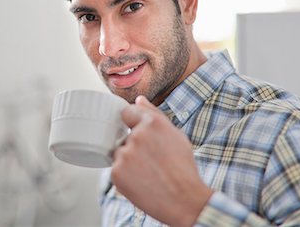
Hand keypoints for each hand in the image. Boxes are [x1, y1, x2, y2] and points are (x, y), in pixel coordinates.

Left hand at [111, 96, 212, 226]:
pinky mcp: (117, 172)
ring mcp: (125, 154)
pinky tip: (141, 180)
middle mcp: (137, 136)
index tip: (137, 133)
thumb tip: (138, 99)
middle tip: (150, 160)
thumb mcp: (175, 135)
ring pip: (119, 153)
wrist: (184, 200)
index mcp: (152, 123)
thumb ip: (154, 114)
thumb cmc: (182, 167)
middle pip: (124, 136)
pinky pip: (116, 168)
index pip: (126, 112)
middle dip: (133, 145)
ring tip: (147, 171)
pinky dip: (125, 175)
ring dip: (128, 160)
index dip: (132, 123)